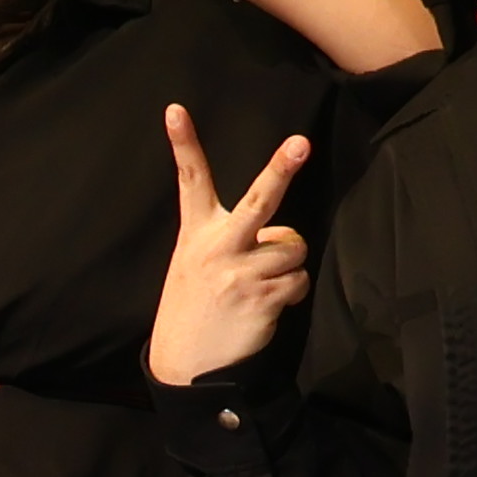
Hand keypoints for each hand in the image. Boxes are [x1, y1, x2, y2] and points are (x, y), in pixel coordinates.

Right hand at [146, 103, 312, 384]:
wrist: (186, 366)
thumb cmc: (195, 307)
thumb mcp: (194, 265)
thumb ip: (231, 240)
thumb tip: (280, 236)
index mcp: (197, 234)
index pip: (190, 180)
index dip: (183, 143)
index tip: (175, 110)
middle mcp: (218, 247)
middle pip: (258, 200)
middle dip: (281, 169)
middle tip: (300, 143)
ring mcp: (240, 273)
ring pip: (293, 246)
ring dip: (287, 264)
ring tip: (263, 284)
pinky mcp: (262, 298)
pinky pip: (298, 279)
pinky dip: (291, 291)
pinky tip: (267, 305)